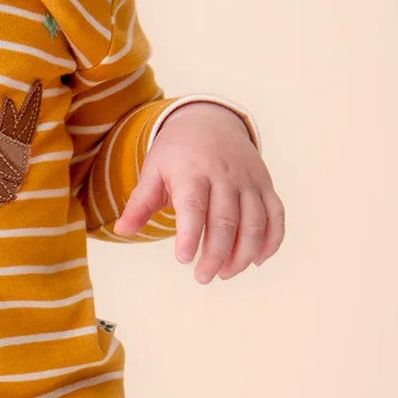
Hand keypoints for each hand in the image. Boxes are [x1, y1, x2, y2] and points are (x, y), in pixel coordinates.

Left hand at [113, 103, 284, 281]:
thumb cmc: (176, 153)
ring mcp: (249, 181)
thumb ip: (140, 203)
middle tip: (202, 277)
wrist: (210, 120)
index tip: (183, 260)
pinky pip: (276, 216)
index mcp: (192, 172)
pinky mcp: (265, 185)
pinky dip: (271, 241)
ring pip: (255, 223)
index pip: (194, 207)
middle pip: (226, 222)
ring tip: (225, 273)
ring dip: (243, 254)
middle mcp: (224, 176)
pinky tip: (256, 261)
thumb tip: (121, 230)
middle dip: (216, 255)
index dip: (190, 235)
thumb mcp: (153, 171)